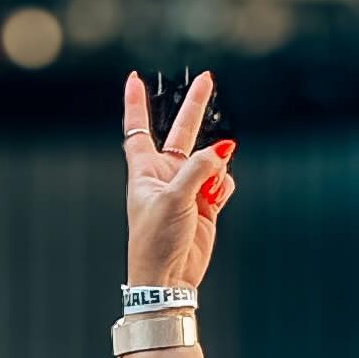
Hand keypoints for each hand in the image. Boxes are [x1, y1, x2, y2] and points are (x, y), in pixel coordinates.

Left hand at [123, 70, 235, 293]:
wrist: (168, 279)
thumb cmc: (156, 240)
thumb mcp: (174, 199)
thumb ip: (199, 169)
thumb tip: (223, 149)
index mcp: (145, 171)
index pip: (138, 129)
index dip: (136, 103)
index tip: (135, 79)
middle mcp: (166, 176)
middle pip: (182, 133)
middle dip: (195, 107)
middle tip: (207, 79)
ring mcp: (188, 189)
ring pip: (211, 161)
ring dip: (215, 169)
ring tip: (206, 192)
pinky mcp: (206, 205)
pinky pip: (222, 183)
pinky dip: (223, 187)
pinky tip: (214, 199)